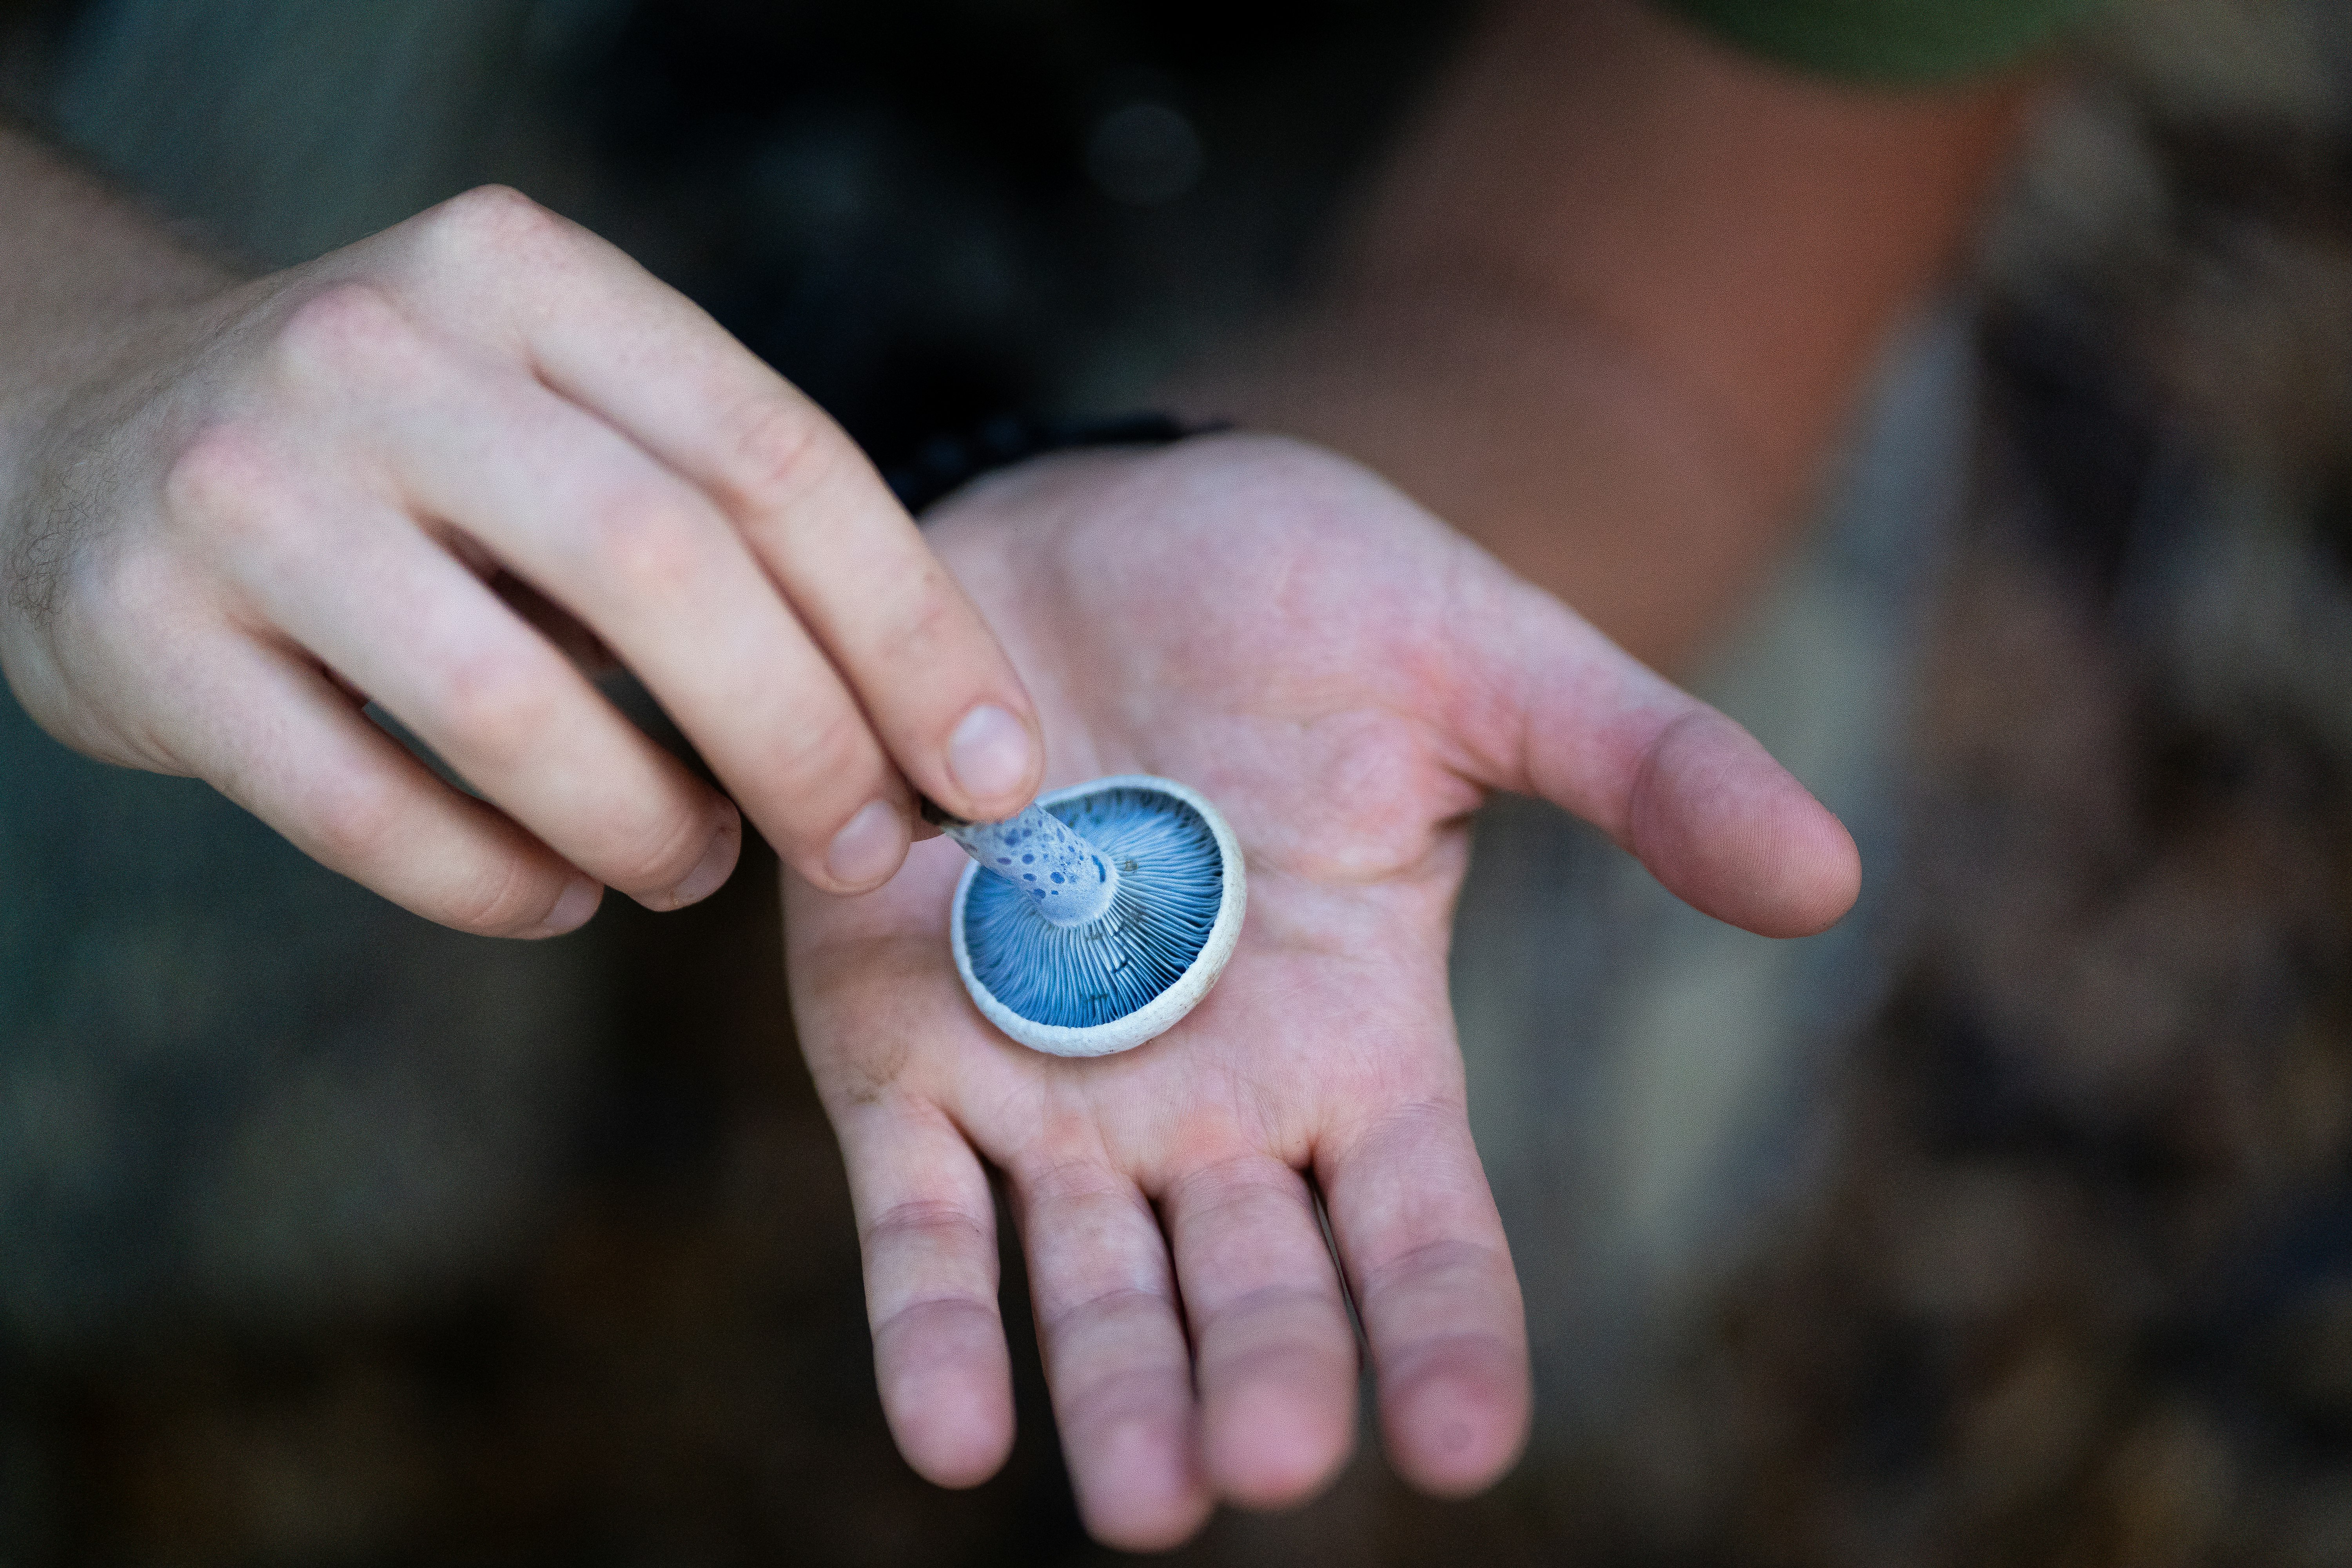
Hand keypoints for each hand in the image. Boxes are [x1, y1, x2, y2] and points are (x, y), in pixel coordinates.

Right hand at [0, 181, 1043, 934]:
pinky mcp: (137, 632)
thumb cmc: (415, 455)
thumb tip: (935, 733)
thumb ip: (730, 532)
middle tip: (867, 846)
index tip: (994, 765)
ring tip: (697, 863)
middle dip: (807, 742)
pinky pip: (364, 811)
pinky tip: (561, 894)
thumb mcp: (567, 415)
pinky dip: (497, 885)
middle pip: (662, 571)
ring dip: (650, 827)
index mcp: (524, 275)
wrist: (96, 426)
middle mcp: (377, 354)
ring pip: (509, 707)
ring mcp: (242, 489)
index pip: (777, 458)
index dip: (913, 632)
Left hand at [785, 435, 1857, 1547]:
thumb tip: (1829, 876)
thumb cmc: (1298, 589)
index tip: (1471, 1444)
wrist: (1083, 528)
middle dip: (1267, 1375)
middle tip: (1271, 1460)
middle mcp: (1213, 1104)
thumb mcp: (1481, 658)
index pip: (1423, 1229)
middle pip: (1254, 1282)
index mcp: (1361, 1041)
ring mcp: (1053, 1090)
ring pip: (1090, 1283)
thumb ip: (1644, 767)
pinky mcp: (904, 1050)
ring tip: (1142, 1499)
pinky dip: (935, 1319)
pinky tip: (955, 1435)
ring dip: (1111, 1390)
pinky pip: (922, 1211)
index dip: (1448, 1337)